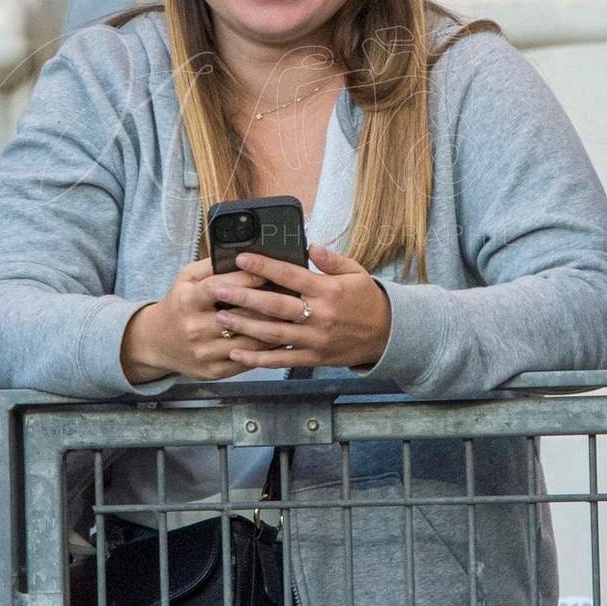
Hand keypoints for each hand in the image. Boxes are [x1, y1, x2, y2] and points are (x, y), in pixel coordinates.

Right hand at [120, 259, 276, 384]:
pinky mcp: (214, 370)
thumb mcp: (186, 278)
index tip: (269, 273)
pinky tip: (280, 339)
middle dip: (268, 307)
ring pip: (249, 342)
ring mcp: (205, 352)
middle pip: (241, 318)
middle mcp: (195, 328)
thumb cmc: (178, 304)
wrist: (157, 341)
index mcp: (188, 301)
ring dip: (273, 331)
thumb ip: (212, 265)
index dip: (246, 280)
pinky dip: (266, 351)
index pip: (220, 289)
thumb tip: (242, 254)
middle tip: (291, 297)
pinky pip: (247, 361)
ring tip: (291, 320)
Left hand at [211, 244, 390, 371]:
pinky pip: (282, 360)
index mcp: (328, 290)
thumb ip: (331, 260)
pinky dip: (258, 359)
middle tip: (217, 290)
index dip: (264, 266)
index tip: (241, 258)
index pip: (290, 275)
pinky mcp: (314, 358)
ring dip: (245, 327)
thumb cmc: (367, 299)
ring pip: (274, 334)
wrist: (389, 334)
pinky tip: (237, 354)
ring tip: (220, 319)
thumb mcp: (356, 272)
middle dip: (244, 297)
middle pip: (276, 305)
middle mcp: (320, 315)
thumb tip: (310, 245)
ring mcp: (315, 339)